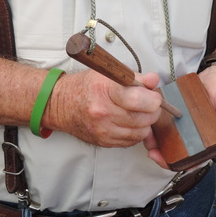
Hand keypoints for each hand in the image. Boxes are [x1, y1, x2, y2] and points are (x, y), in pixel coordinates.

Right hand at [45, 70, 161, 147]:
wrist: (61, 104)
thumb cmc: (87, 87)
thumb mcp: (110, 74)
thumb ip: (137, 77)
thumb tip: (154, 80)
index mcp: (105, 91)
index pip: (141, 100)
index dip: (153, 99)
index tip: (153, 96)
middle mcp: (103, 112)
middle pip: (144, 118)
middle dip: (152, 111)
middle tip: (148, 104)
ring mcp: (103, 130)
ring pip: (141, 132)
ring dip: (145, 123)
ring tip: (138, 112)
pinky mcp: (104, 142)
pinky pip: (132, 141)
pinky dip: (135, 132)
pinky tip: (129, 122)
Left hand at [144, 66, 215, 168]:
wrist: (215, 75)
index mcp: (207, 141)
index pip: (192, 159)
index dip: (178, 164)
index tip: (163, 160)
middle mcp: (193, 136)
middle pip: (176, 152)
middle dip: (162, 155)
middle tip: (152, 151)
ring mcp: (182, 126)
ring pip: (166, 140)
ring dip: (155, 141)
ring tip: (147, 137)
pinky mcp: (173, 114)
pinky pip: (162, 124)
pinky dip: (153, 125)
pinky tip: (147, 123)